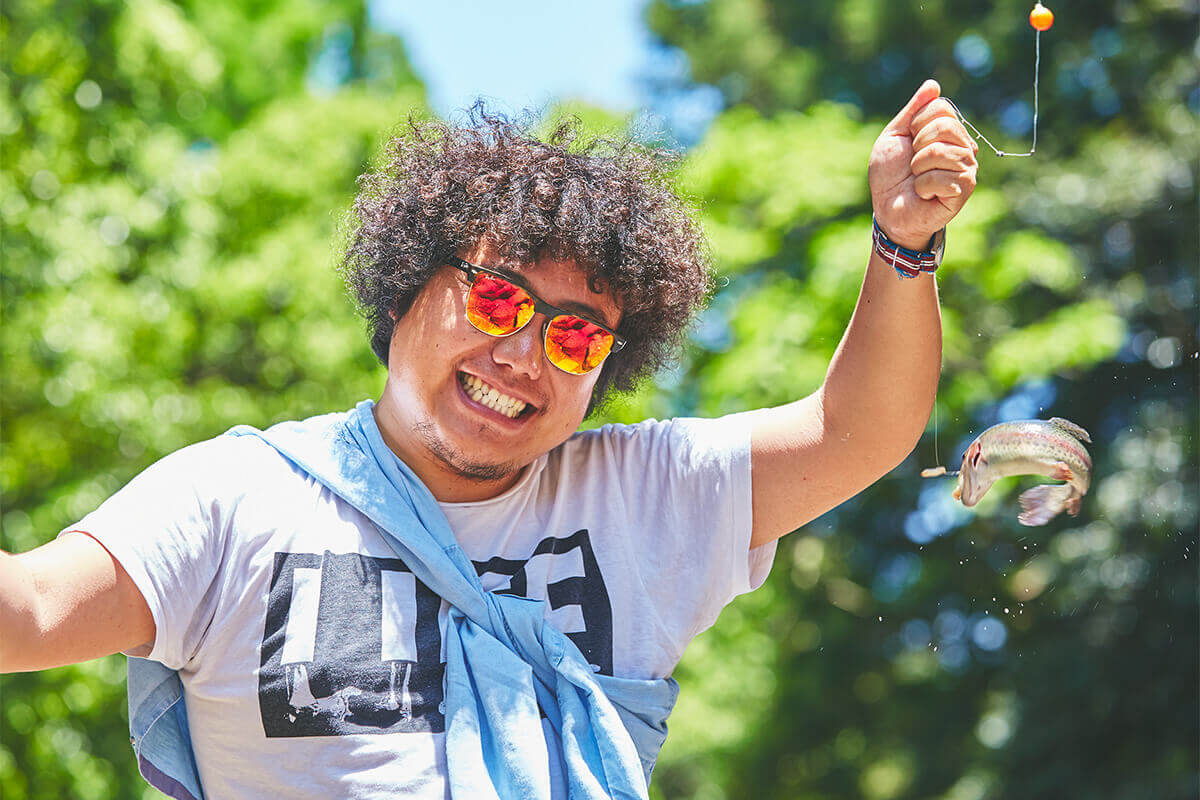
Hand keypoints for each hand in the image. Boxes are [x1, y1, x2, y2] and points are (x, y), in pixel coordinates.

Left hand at [868, 79, 977, 249]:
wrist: (888, 209)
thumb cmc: (890, 175)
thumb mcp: (895, 136)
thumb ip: (913, 111)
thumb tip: (932, 85)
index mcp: (948, 131)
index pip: (941, 107)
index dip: (917, 124)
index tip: (910, 143)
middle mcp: (963, 146)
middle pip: (946, 125)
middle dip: (918, 145)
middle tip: (913, 164)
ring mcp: (967, 167)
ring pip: (941, 151)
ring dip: (918, 167)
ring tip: (918, 180)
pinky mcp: (965, 188)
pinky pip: (941, 176)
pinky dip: (923, 186)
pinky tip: (924, 194)